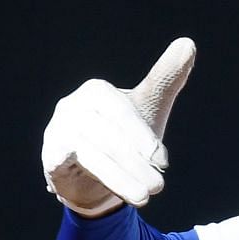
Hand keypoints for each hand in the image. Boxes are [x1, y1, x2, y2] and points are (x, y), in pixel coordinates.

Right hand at [42, 37, 196, 216]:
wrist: (98, 175)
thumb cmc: (126, 137)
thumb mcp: (149, 107)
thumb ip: (166, 78)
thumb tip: (188, 43)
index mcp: (97, 93)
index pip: (120, 112)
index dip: (141, 137)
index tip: (163, 162)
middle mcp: (73, 107)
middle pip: (107, 136)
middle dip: (135, 163)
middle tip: (159, 186)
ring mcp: (58, 131)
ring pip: (91, 154)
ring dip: (119, 178)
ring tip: (144, 197)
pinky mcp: (50, 156)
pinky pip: (61, 159)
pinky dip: (74, 166)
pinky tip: (90, 181)